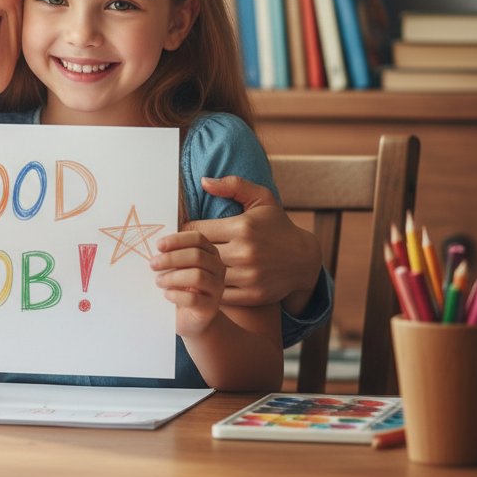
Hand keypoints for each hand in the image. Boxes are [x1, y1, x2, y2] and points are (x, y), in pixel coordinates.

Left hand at [149, 230, 224, 337]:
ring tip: (158, 281)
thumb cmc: (182, 287)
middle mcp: (218, 268)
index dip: (177, 240)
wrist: (192, 318)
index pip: (197, 239)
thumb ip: (172, 256)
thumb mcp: (179, 268)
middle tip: (152, 264)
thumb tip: (155, 249)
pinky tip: (167, 295)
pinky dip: (177, 295)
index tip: (158, 245)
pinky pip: (194, 299)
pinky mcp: (210, 308)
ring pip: (197, 276)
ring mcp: (217, 288)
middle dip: (171, 258)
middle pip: (197, 256)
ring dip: (172, 277)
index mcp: (210, 253)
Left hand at [187, 176, 321, 311]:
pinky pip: (219, 294)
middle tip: (171, 254)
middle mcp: (245, 252)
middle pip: (199, 253)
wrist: (305, 260)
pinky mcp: (253, 295)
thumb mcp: (261, 199)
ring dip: (193, 272)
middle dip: (183, 253)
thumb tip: (203, 181)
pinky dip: (209, 289)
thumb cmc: (277, 226)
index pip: (197, 230)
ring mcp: (249, 276)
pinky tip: (202, 283)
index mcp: (242, 227)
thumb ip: (233, 186)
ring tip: (182, 269)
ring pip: (207, 275)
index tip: (180, 234)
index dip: (184, 232)